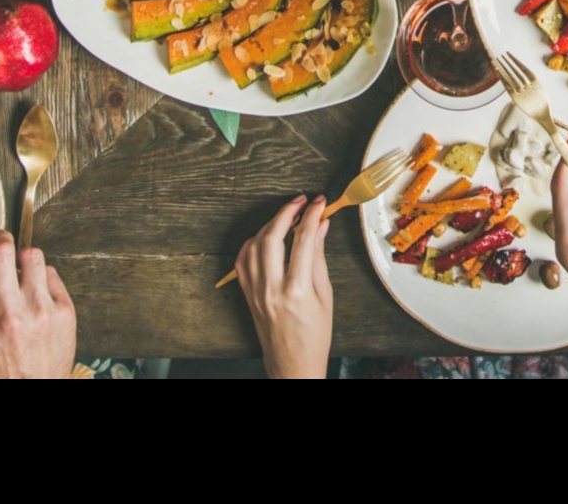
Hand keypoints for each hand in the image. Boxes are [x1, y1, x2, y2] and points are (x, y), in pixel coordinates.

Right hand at [0, 220, 76, 378]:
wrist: (28, 392)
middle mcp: (7, 315)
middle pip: (2, 249)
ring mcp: (39, 312)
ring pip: (31, 255)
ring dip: (22, 257)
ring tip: (19, 273)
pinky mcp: (63, 312)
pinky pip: (51, 273)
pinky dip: (41, 277)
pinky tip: (35, 293)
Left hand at [237, 195, 333, 377]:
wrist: (292, 365)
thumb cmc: (314, 336)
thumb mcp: (325, 296)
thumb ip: (319, 258)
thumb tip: (320, 227)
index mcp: (296, 290)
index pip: (302, 240)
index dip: (312, 215)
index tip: (320, 203)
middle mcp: (271, 289)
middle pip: (272, 237)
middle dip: (286, 212)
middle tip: (301, 201)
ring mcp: (255, 291)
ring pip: (254, 244)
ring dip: (269, 224)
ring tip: (287, 216)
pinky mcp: (246, 294)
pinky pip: (242, 259)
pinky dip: (253, 242)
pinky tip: (266, 236)